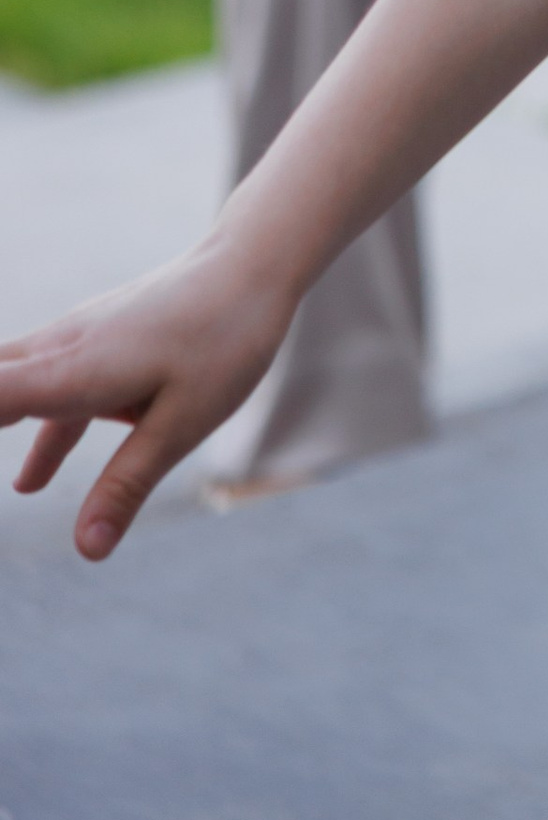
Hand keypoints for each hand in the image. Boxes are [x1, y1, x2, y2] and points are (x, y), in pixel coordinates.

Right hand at [1, 238, 292, 558]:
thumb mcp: (184, 424)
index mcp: (75, 370)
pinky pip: (40, 386)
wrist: (251, 266)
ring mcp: (73, 341)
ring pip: (5, 383)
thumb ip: (127, 485)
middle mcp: (60, 349)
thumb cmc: (225, 341)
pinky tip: (28, 482)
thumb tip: (84, 552)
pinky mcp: (92, 344)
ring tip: (14, 488)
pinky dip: (24, 424)